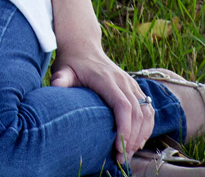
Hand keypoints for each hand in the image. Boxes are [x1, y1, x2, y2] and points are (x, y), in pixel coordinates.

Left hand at [50, 36, 153, 164]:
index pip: (122, 105)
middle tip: (122, 157)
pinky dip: (147, 126)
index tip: (118, 146)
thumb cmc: (72, 62)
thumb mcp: (63, 69)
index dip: (124, 127)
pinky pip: (148, 109)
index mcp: (106, 79)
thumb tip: (56, 85)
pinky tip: (139, 140)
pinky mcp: (135, 88)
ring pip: (147, 112)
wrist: (83, 46)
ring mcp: (131, 84)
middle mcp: (123, 81)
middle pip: (137, 113)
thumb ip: (61, 79)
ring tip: (130, 152)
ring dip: (142, 134)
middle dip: (132, 138)